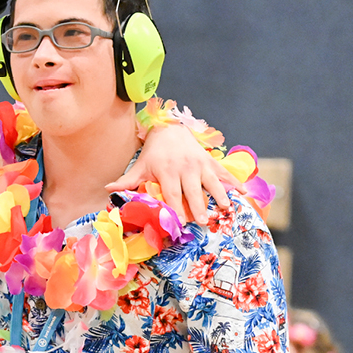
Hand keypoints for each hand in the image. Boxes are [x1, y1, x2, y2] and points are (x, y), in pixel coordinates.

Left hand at [106, 124, 243, 225]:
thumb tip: (107, 190)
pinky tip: (245, 192)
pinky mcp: (211, 161)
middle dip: (198, 206)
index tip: (180, 223)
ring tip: (227, 208)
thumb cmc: (154, 153)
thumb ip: (126, 180)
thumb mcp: (140, 166)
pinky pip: (224, 172)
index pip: (171, 193)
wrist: (170, 129)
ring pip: (212, 181)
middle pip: (192, 190)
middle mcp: (185, 168)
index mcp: (166, 171)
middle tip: (203, 221)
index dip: (175, 208)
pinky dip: (235, 182)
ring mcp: (200, 164)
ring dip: (220, 195)